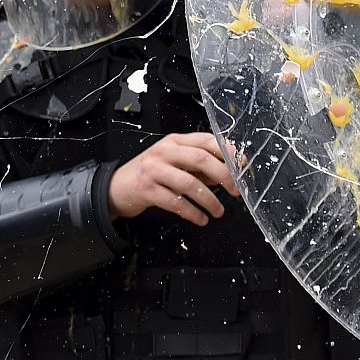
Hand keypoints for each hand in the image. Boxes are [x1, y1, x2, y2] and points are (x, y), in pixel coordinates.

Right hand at [107, 132, 239, 225]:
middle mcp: (164, 151)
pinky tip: (200, 219)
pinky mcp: (147, 190)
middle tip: (235, 191)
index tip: (241, 165)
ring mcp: (154, 170)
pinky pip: (175, 202)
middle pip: (201, 159)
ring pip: (189, 183)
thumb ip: (198, 163)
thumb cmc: (150, 173)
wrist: (117, 187)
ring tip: (218, 211)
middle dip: (223, 176)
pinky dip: (192, 213)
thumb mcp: (173, 161)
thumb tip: (227, 171)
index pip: (206, 140)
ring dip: (209, 200)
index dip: (227, 152)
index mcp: (175, 141)